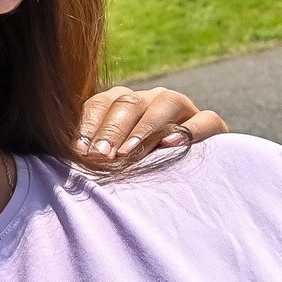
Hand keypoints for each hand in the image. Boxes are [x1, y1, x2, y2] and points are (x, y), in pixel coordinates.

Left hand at [75, 85, 226, 157]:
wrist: (186, 181)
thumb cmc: (136, 172)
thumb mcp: (114, 161)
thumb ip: (95, 154)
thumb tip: (71, 159)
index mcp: (122, 105)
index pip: (101, 104)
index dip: (89, 125)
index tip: (80, 151)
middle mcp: (150, 100)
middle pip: (128, 103)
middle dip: (112, 130)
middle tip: (101, 156)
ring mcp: (182, 108)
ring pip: (164, 103)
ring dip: (144, 129)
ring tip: (128, 153)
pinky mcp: (210, 125)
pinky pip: (204, 120)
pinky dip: (189, 131)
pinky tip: (170, 147)